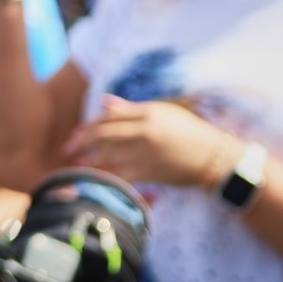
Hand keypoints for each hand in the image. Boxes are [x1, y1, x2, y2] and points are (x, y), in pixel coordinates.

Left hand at [64, 95, 228, 187]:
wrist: (215, 157)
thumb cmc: (189, 133)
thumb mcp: (163, 113)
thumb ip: (131, 109)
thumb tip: (104, 102)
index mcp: (148, 112)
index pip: (109, 116)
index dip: (89, 125)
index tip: (76, 133)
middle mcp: (145, 130)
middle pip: (103, 134)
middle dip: (81, 141)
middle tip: (67, 149)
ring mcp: (146, 151)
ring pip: (108, 155)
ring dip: (88, 160)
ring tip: (77, 163)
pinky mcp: (150, 171)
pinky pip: (120, 174)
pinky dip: (106, 176)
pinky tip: (95, 178)